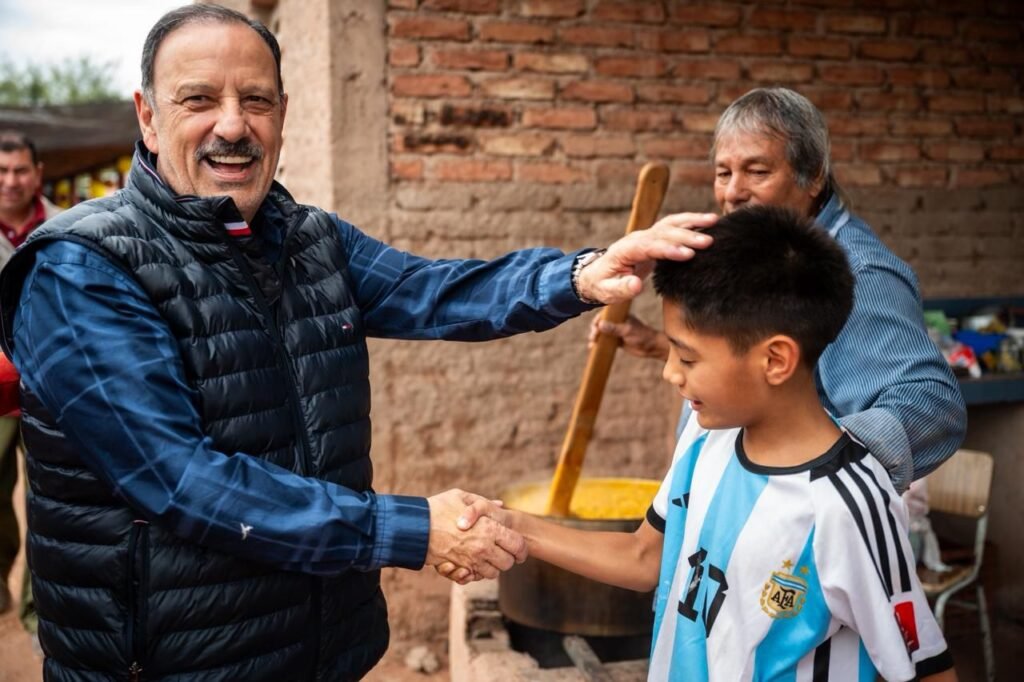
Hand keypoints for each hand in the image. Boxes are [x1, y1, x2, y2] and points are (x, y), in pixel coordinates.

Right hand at [426, 490, 523, 581]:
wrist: (414, 527)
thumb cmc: (437, 508)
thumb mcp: (461, 497)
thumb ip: (483, 502)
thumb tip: (499, 504)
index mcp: (490, 529)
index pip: (518, 545)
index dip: (522, 549)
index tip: (519, 549)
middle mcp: (484, 548)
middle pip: (508, 563)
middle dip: (508, 559)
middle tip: (503, 552)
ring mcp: (471, 561)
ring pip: (493, 573)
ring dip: (492, 566)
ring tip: (486, 556)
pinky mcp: (459, 569)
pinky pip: (476, 577)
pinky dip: (477, 573)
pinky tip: (473, 562)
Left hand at [576, 212, 716, 304]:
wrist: (597, 274)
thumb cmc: (603, 285)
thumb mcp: (607, 292)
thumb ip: (621, 289)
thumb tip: (636, 285)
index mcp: (624, 250)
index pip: (648, 247)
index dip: (668, 250)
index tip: (688, 254)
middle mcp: (637, 238)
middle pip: (663, 233)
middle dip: (686, 236)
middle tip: (708, 242)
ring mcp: (646, 235)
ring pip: (670, 224)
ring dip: (692, 221)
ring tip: (715, 220)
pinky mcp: (654, 237)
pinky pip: (674, 225)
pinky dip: (691, 221)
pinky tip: (709, 221)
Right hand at [587, 313, 669, 360]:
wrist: (652, 347)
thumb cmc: (642, 336)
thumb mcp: (627, 331)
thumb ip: (614, 328)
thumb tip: (600, 325)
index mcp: (620, 315)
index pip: (605, 314)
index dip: (597, 320)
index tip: (595, 328)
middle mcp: (617, 321)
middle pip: (601, 323)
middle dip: (595, 330)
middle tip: (593, 338)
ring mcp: (616, 331)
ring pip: (602, 332)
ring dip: (595, 337)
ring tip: (592, 344)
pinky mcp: (617, 340)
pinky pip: (605, 341)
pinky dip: (599, 344)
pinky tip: (593, 348)